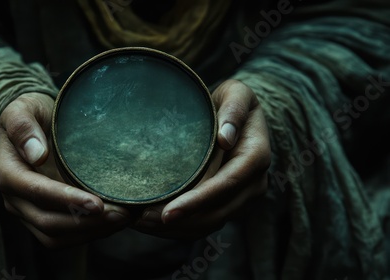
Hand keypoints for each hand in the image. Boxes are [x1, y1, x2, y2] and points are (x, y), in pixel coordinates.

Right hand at [0, 93, 129, 247]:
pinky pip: (62, 238)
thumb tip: (37, 155)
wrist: (36, 126)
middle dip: (85, 222)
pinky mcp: (42, 219)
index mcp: (8, 173)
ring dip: (90, 232)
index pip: (36, 192)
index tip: (97, 203)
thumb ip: (23, 126)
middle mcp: (14, 199)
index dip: (66, 200)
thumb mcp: (24, 107)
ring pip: (55, 237)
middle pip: (48, 222)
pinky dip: (87, 234)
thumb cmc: (33, 114)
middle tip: (121, 214)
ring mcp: (27, 213)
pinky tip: (112, 223)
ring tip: (122, 219)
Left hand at [132, 80, 270, 238]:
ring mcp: (242, 197)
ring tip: (140, 223)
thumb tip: (225, 138)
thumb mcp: (238, 93)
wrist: (238, 115)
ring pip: (209, 224)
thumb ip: (234, 110)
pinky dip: (179, 228)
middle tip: (141, 220)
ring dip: (175, 230)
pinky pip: (205, 223)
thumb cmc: (233, 100)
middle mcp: (254, 183)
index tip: (167, 212)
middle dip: (180, 221)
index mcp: (256, 156)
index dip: (197, 201)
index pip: (226, 185)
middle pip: (216, 213)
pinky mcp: (228, 203)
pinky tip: (152, 223)